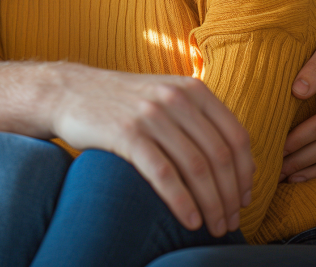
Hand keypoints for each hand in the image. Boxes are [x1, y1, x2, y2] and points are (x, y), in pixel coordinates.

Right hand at [51, 66, 254, 237]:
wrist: (70, 92)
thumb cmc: (121, 101)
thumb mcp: (163, 94)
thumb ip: (196, 116)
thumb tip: (235, 161)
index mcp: (191, 88)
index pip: (235, 135)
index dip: (246, 173)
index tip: (244, 199)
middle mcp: (175, 98)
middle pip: (219, 156)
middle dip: (230, 196)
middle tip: (230, 223)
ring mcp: (151, 115)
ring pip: (197, 168)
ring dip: (211, 205)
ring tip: (213, 227)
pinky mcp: (127, 134)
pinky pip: (165, 174)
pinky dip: (183, 202)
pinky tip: (189, 220)